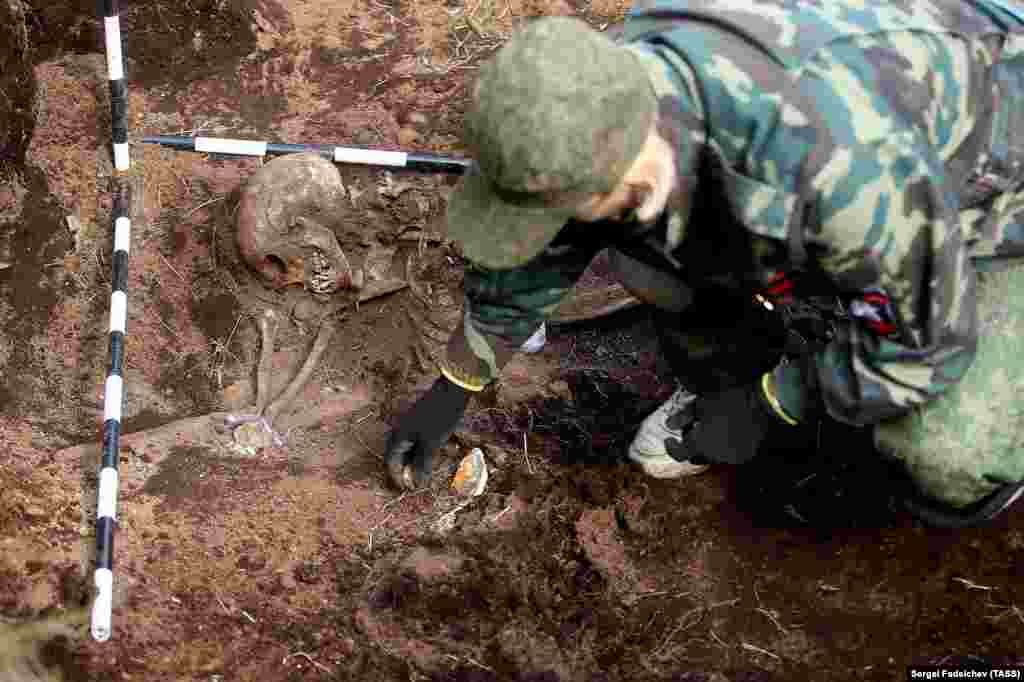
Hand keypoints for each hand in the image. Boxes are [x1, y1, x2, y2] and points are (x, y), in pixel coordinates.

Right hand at [385, 376, 471, 488]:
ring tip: (426, 473)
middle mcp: (401, 430)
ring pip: (410, 448)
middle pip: (399, 455)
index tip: (407, 490)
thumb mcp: (432, 444)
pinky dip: (424, 451)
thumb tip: (415, 484)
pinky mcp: (423, 422)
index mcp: (399, 435)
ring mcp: (412, 425)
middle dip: (406, 470)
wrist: (452, 390)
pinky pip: (419, 441)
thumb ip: (422, 465)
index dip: (397, 478)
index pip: (391, 462)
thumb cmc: (440, 417)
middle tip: (416, 483)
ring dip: (416, 461)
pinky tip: (435, 456)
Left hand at [665, 376, 798, 464]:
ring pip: (712, 457)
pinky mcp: (745, 456)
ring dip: (707, 447)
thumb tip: (669, 425)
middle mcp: (715, 457)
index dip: (672, 447)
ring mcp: (731, 459)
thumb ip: (683, 416)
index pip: (680, 454)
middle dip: (690, 446)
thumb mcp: (701, 404)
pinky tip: (725, 433)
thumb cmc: (727, 400)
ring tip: (710, 429)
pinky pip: (728, 456)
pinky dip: (722, 448)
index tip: (669, 439)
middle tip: (691, 429)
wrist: (761, 402)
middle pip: (696, 457)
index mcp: (701, 445)